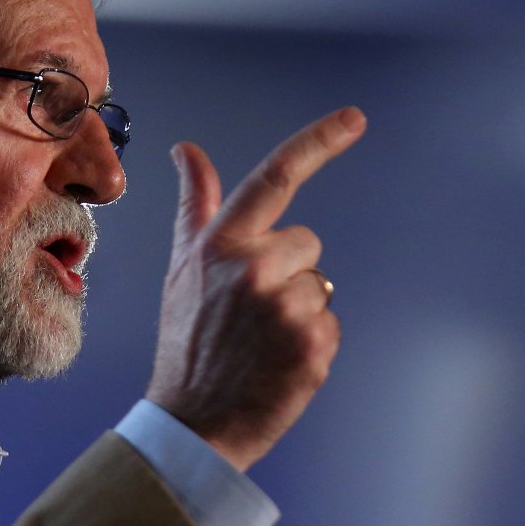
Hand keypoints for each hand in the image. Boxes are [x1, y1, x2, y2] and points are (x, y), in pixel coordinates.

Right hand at [145, 107, 366, 471]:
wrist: (194, 419)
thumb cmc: (187, 339)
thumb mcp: (182, 266)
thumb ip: (195, 204)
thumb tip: (186, 150)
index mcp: (220, 244)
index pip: (274, 178)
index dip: (317, 142)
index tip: (354, 118)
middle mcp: (253, 267)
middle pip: (305, 240)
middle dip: (287, 267)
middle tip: (247, 309)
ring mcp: (286, 306)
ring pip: (319, 283)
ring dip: (298, 306)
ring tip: (259, 337)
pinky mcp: (314, 342)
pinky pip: (330, 320)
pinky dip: (311, 339)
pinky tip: (277, 358)